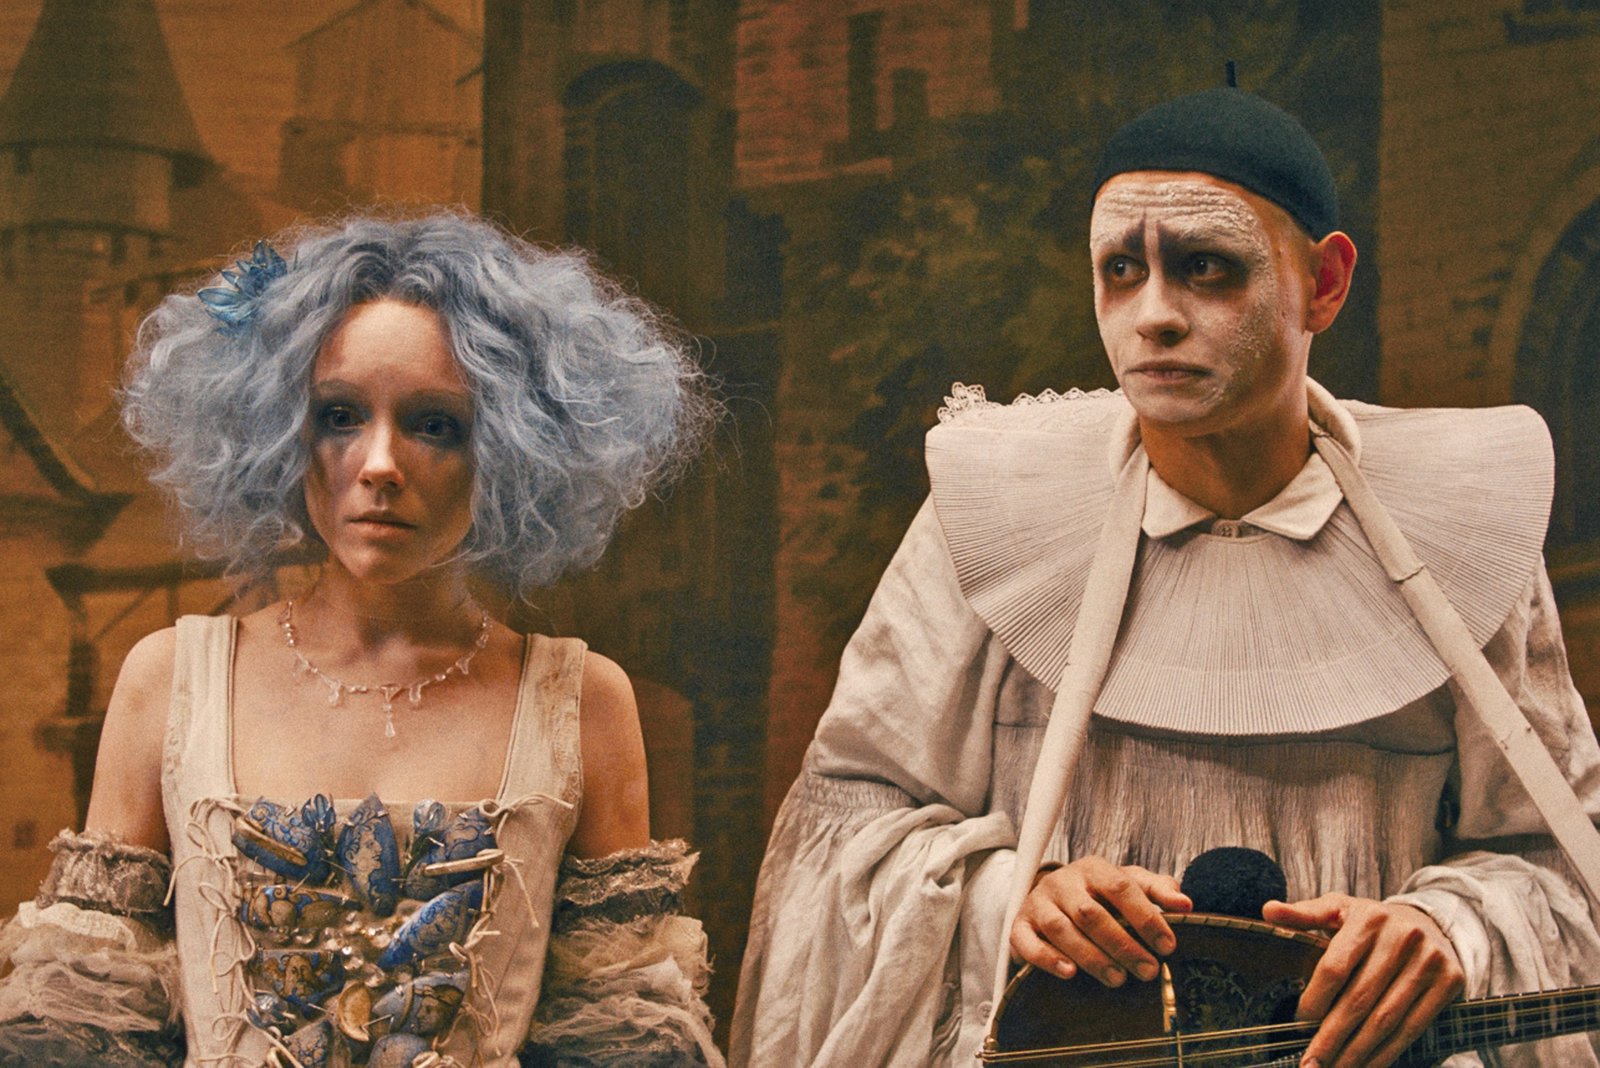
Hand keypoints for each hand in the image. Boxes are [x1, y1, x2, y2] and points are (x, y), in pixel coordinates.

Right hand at [1010, 856, 1191, 986]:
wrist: (1051, 897)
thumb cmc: (1098, 895)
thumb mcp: (1128, 884)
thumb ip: (1157, 890)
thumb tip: (1186, 904)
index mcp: (1093, 869)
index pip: (1120, 887)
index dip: (1145, 917)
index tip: (1168, 946)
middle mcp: (1063, 882)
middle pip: (1091, 912)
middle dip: (1122, 945)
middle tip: (1148, 971)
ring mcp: (1038, 903)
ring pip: (1061, 929)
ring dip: (1092, 957)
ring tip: (1118, 978)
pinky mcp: (1019, 926)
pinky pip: (1027, 942)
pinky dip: (1047, 959)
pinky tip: (1070, 973)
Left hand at [1262, 894, 1463, 1067]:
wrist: (1429, 923)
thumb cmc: (1371, 923)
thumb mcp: (1338, 909)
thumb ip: (1304, 914)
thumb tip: (1267, 911)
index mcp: (1368, 918)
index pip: (1335, 967)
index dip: (1315, 999)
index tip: (1298, 1022)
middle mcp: (1402, 937)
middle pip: (1359, 999)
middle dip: (1332, 1036)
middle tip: (1310, 1063)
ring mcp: (1429, 961)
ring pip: (1386, 1019)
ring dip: (1358, 1052)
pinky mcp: (1450, 982)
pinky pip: (1414, 1027)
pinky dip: (1388, 1052)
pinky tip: (1367, 1066)